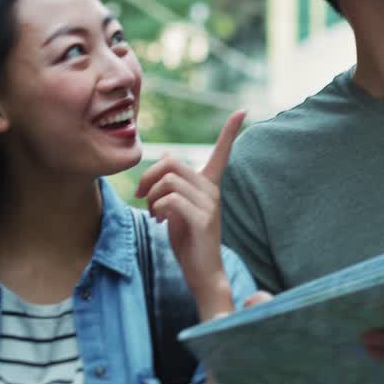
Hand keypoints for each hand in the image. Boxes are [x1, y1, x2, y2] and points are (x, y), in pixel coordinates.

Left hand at [135, 110, 244, 315]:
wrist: (201, 273)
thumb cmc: (188, 239)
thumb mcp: (176, 206)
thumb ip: (174, 182)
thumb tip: (168, 155)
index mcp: (209, 185)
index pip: (222, 152)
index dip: (230, 131)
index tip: (242, 111)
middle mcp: (212, 191)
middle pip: (173, 164)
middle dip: (149, 177)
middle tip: (142, 196)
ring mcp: (210, 205)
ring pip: (169, 181)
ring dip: (151, 196)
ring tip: (153, 212)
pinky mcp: (203, 220)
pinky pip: (171, 200)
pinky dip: (158, 207)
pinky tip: (159, 220)